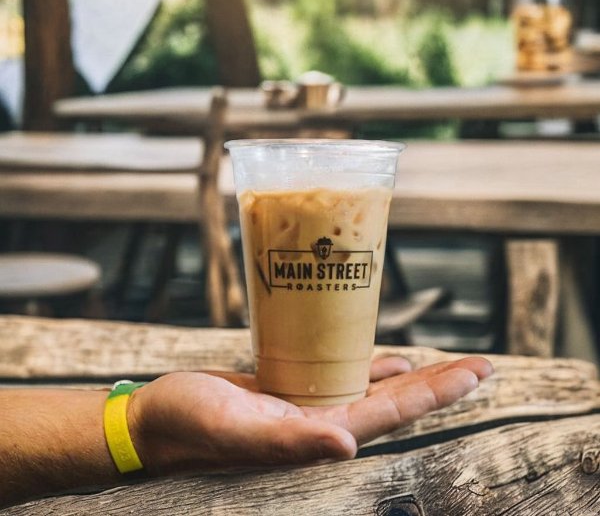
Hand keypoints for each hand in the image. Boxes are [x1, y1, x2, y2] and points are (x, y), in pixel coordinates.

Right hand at [128, 355, 492, 474]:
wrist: (161, 416)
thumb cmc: (190, 423)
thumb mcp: (235, 429)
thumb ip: (291, 441)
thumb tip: (347, 446)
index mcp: (316, 434)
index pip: (392, 412)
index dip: (436, 392)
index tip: (476, 370)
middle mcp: (321, 422)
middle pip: (394, 400)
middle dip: (439, 383)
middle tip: (480, 362)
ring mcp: (309, 404)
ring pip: (373, 387)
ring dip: (411, 376)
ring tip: (445, 363)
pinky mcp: (292, 388)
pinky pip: (342, 375)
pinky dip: (370, 366)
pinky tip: (389, 358)